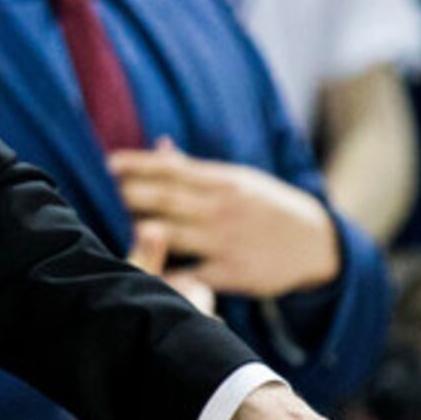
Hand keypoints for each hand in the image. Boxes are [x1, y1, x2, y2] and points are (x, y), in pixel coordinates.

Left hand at [109, 143, 341, 299]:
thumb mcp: (239, 181)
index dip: (138, 165)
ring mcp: (227, 241)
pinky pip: (192, 274)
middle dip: (133, 194)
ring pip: (175, 235)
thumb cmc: (267, 207)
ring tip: (121, 226)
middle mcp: (223, 209)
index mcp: (223, 182)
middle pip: (168, 199)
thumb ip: (195, 169)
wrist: (317, 245)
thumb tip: (158, 145)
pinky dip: (169, 273)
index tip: (108, 162)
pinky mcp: (233, 273)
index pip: (173, 169)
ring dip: (145, 230)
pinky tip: (147, 271)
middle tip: (103, 190)